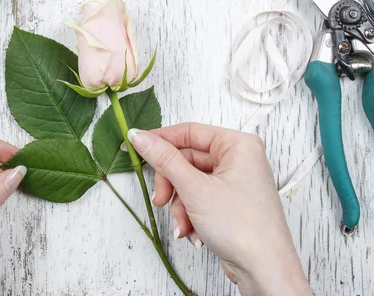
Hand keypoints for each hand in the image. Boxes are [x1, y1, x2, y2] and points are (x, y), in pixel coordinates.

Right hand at [127, 123, 311, 295]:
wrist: (264, 269)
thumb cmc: (242, 226)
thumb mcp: (195, 189)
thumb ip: (164, 160)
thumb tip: (140, 137)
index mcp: (238, 145)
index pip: (189, 132)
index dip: (161, 140)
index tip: (137, 146)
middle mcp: (238, 159)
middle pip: (186, 160)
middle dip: (171, 185)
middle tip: (160, 199)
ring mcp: (234, 182)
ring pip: (189, 182)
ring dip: (179, 205)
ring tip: (182, 224)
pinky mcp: (229, 202)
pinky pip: (198, 198)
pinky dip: (189, 214)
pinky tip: (192, 232)